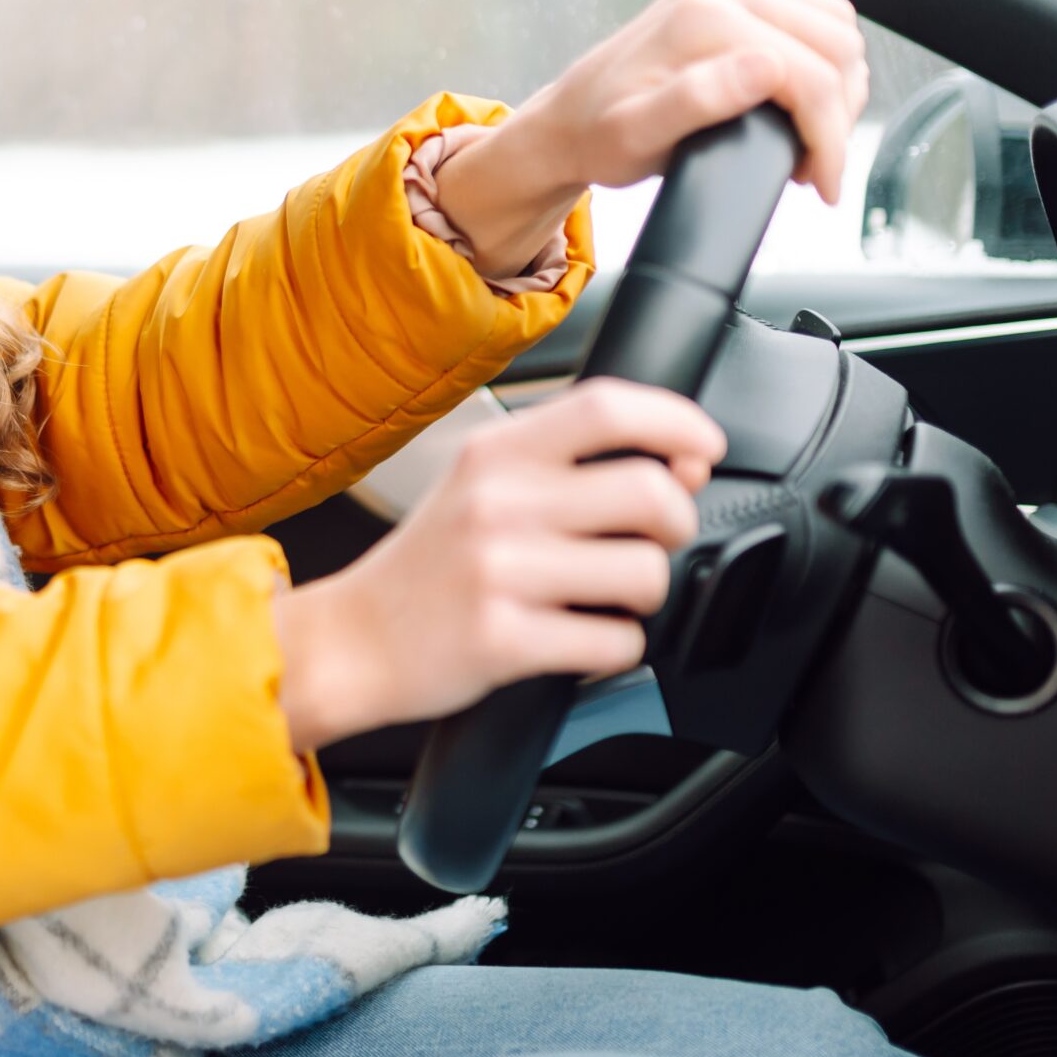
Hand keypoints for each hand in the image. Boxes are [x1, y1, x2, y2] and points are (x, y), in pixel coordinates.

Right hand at [271, 380, 725, 751]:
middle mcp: (497, 502)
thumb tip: (683, 462)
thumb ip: (565, 464)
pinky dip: (617, 649)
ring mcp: (499, 572)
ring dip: (647, 596)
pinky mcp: (503, 640)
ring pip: (646, 574)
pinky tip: (580, 641)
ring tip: (608, 600)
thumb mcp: (480, 484)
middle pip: (650, 492)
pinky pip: (616, 643)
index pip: (608, 406)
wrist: (353, 641)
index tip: (704, 448)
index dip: (677, 421)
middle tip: (651, 543)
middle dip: (678, 524)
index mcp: (496, 453)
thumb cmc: (431, 564)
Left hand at [437, 0, 869, 273]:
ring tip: (812, 134)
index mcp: (704, 17)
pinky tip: (805, 91)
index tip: (823, 183)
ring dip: (840, 83)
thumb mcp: (637, 135)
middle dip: (840, 113)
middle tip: (818, 163)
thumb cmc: (599, 135)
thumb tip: (766, 70)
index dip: (830, 138)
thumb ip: (699, 100)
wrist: (570, 120)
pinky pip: (815, 6)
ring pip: (835, 22)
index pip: (812, 74)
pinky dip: (826, 51)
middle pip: (836, 44)